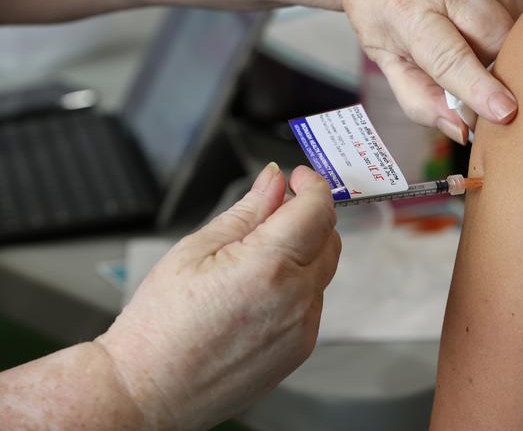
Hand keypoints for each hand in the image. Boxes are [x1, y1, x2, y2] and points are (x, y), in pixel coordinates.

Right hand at [97, 163, 340, 429]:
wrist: (148, 389)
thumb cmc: (160, 325)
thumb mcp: (196, 249)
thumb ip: (247, 210)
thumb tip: (272, 180)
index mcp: (270, 266)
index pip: (318, 209)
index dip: (312, 185)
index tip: (298, 178)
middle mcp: (296, 299)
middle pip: (328, 238)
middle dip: (308, 215)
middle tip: (275, 209)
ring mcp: (302, 329)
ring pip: (322, 271)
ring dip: (303, 251)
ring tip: (256, 257)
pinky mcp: (299, 350)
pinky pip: (312, 303)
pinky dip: (297, 285)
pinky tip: (260, 290)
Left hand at [331, 0, 522, 143]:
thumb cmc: (380, 10)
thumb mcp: (385, 60)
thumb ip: (419, 100)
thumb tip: (460, 128)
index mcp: (406, 10)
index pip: (448, 56)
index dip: (478, 87)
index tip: (504, 111)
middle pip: (495, 35)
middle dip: (498, 66)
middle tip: (483, 78)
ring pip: (516, 15)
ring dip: (509, 43)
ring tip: (481, 46)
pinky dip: (515, 19)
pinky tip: (492, 22)